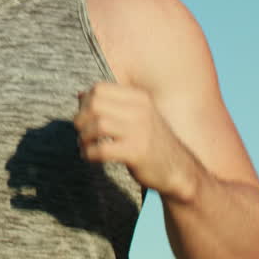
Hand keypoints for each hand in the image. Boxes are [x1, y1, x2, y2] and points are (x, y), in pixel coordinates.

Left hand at [74, 81, 192, 196]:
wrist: (178, 169)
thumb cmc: (152, 142)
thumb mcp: (138, 116)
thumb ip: (112, 105)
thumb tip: (80, 94)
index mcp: (139, 98)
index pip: (100, 88)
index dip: (85, 102)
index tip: (84, 116)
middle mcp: (140, 111)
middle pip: (95, 104)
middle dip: (80, 119)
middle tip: (81, 132)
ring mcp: (139, 131)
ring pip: (97, 125)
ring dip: (84, 137)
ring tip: (84, 145)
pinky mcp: (136, 152)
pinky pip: (102, 149)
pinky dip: (89, 153)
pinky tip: (90, 157)